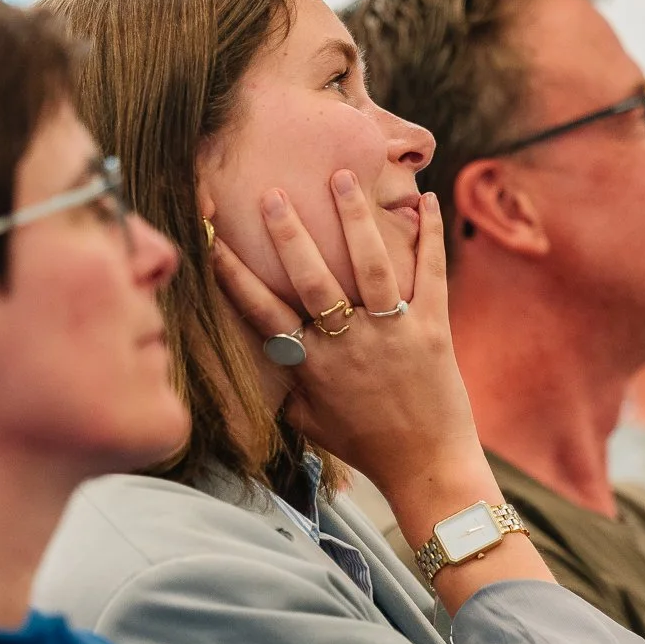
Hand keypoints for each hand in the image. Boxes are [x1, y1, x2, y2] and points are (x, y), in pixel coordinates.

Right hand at [209, 177, 488, 502]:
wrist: (426, 467)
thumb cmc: (364, 445)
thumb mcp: (308, 422)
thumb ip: (283, 386)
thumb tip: (251, 357)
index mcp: (313, 365)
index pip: (262, 312)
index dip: (234, 274)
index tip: (212, 238)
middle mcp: (349, 344)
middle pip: (312, 279)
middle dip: (290, 234)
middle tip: (273, 194)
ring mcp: (392, 333)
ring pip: (370, 265)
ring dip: (355, 218)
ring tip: (341, 176)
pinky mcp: (432, 329)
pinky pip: (431, 273)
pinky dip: (431, 234)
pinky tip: (430, 199)